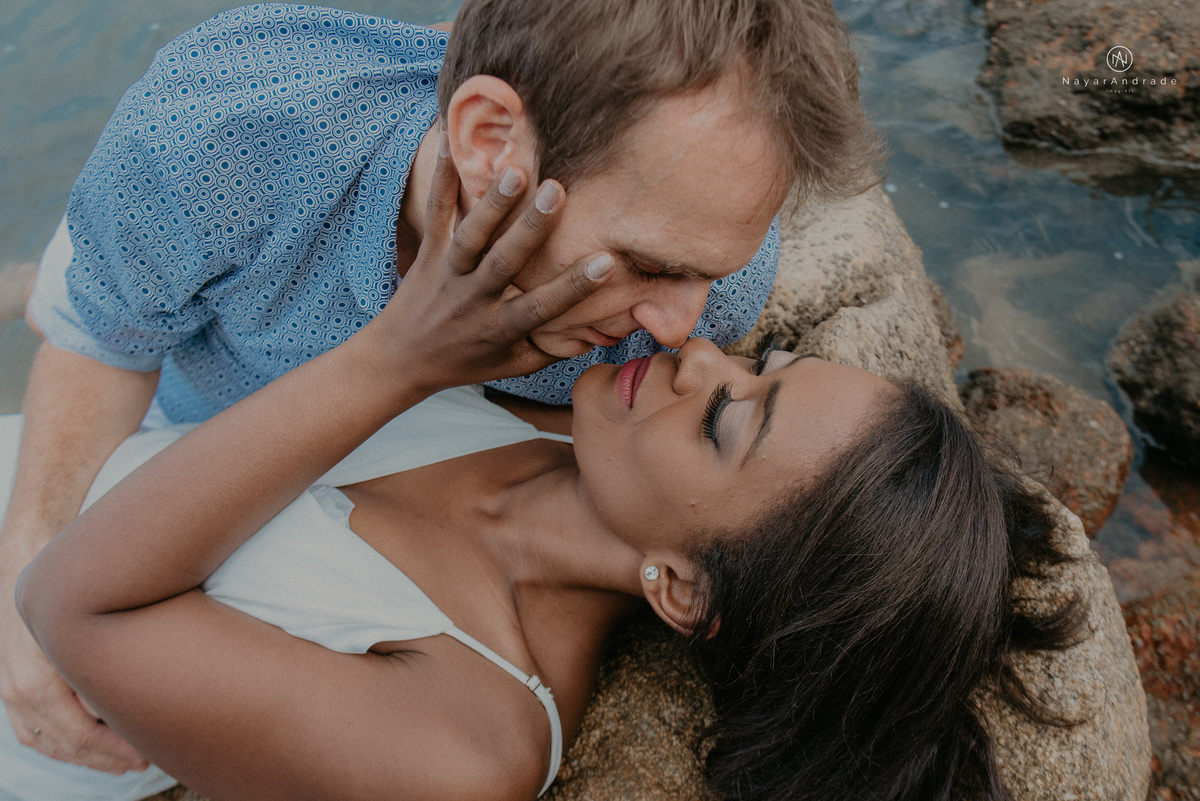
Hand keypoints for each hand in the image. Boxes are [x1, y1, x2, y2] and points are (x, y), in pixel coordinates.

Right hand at [0, 546, 148, 772]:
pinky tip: (84, 748)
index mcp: (37, 683)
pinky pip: (30, 730)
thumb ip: (98, 671)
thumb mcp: (86, 632)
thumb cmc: (66, 592)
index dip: (113, 750)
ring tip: (117, 762)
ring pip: (45, 741)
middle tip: (140, 763)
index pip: (79, 735)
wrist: (24, 562)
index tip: (143, 754)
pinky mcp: (10, 684)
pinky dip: (57, 744)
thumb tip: (114, 709)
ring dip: (81, 757)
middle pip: (64, 744)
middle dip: (102, 758)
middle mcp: (19, 692)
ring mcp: (10, 690)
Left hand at [367, 130, 613, 393]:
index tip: (606, 262)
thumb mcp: (511, 366)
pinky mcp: (426, 254)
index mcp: (499, 328)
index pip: (541, 308)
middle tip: (556, 191)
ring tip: (515, 170)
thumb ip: (552, 350)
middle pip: (504, 262)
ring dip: (492, 202)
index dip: (573, 286)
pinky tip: (446, 145)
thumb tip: (600, 331)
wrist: (399, 360)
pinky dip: (440, 181)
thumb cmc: (465, 361)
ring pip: (471, 236)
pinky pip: (434, 215)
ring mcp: (447, 274)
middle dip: (531, 227)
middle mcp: (473, 299)